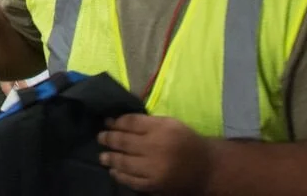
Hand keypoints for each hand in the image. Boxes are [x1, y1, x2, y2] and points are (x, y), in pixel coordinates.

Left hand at [98, 113, 214, 192]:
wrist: (206, 169)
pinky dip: (120, 176)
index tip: (106, 121)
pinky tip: (114, 171)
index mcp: (161, 129)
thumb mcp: (170, 124)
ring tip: (103, 156)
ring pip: (124, 162)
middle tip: (100, 137)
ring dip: (110, 158)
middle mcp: (156, 148)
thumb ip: (147, 122)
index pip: (130, 123)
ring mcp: (154, 169)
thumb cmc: (186, 142)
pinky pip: (132, 181)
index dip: (115, 122)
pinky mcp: (154, 185)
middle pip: (124, 142)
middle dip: (108, 139)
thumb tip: (119, 121)